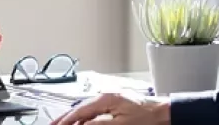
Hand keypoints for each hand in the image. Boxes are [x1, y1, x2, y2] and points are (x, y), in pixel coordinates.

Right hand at [51, 93, 170, 124]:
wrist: (164, 113)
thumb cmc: (147, 118)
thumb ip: (98, 124)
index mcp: (106, 98)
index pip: (79, 110)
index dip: (66, 120)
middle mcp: (107, 96)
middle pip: (80, 107)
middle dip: (66, 117)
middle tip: (54, 124)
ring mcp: (111, 99)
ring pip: (86, 109)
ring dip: (75, 118)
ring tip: (64, 124)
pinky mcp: (116, 104)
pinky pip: (95, 111)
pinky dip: (85, 118)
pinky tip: (82, 123)